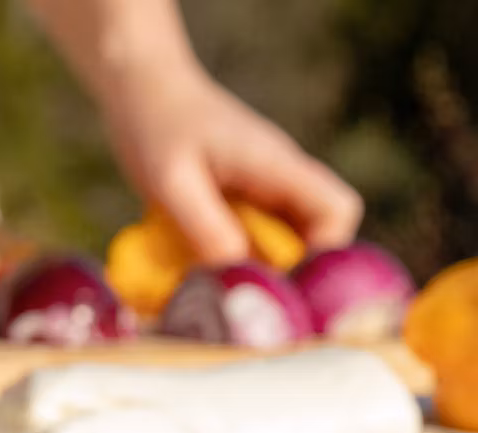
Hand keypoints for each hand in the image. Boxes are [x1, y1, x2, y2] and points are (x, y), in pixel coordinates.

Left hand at [100, 65, 362, 261]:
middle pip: (316, 236)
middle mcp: (278, 181)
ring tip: (216, 287)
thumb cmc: (157, 126)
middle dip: (286, 272)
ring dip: (255, 272)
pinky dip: (229, 264)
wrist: (141, 92)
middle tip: (241, 293)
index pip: (338, 209)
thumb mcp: (172, 180)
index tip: (283, 281)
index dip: (324, 252)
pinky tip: (196, 274)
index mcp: (277, 166)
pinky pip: (247, 243)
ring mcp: (259, 193)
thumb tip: (235, 272)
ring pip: (281, 245)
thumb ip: (204, 225)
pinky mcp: (234, 205)